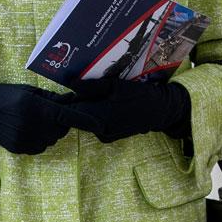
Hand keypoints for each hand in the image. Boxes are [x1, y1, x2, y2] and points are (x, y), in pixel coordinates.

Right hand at [0, 82, 104, 155]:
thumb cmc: (3, 95)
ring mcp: (27, 140)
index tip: (101, 126)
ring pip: (52, 139)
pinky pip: (40, 146)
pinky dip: (39, 138)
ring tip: (33, 119)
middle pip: (62, 129)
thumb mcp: (28, 91)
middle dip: (62, 121)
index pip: (69, 117)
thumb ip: (51, 98)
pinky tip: (26, 128)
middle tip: (48, 111)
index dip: (87, 121)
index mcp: (38, 108)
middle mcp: (34, 126)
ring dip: (50, 131)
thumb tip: (72, 101)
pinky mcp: (21, 149)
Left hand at [59, 75, 191, 143]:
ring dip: (86, 108)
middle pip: (78, 116)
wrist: (160, 111)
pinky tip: (101, 103)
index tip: (61, 92)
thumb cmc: (140, 95)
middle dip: (76, 103)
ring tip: (90, 94)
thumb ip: (92, 86)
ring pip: (86, 120)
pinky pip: (95, 124)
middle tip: (76, 88)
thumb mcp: (116, 86)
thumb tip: (71, 84)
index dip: (65, 101)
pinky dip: (95, 114)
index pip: (72, 111)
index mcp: (100, 117)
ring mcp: (104, 136)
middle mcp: (99, 130)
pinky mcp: (108, 137)